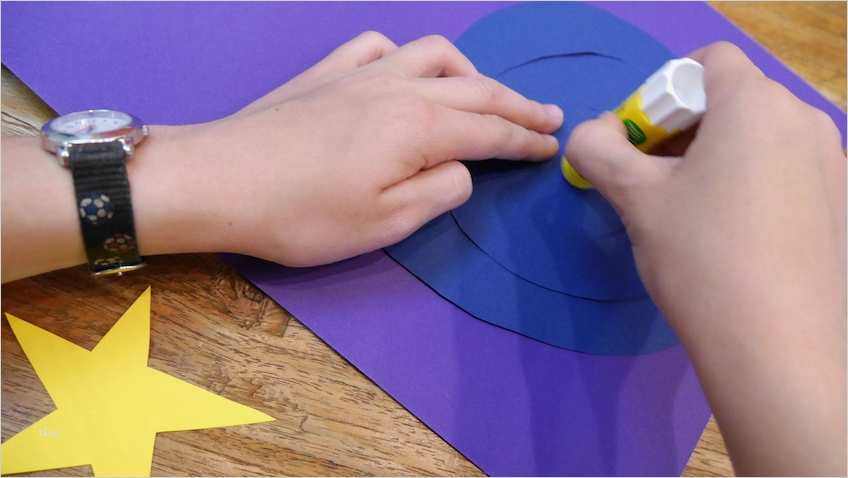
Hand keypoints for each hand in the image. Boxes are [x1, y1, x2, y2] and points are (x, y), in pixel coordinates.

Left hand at [152, 31, 561, 266]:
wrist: (219, 180)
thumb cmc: (302, 214)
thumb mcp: (384, 223)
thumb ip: (439, 192)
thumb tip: (464, 169)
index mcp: (419, 127)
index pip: (490, 131)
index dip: (526, 140)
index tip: (553, 148)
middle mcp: (399, 87)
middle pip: (475, 87)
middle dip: (518, 103)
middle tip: (550, 116)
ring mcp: (360, 72)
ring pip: (434, 54)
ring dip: (471, 71)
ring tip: (485, 92)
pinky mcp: (326, 72)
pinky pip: (378, 45)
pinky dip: (406, 55)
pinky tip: (404, 70)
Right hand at [566, 42, 844, 474]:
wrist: (778, 346)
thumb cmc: (700, 256)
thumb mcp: (635, 198)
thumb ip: (598, 149)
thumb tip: (592, 132)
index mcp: (756, 103)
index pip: (705, 62)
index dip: (660, 94)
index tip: (640, 146)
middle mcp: (804, 119)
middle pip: (731, 99)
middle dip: (683, 130)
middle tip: (653, 182)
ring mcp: (832, 163)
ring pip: (758, 137)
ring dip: (714, 158)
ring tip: (688, 214)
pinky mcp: (840, 204)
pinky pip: (785, 170)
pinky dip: (750, 184)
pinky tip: (731, 237)